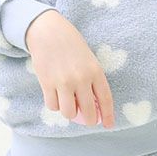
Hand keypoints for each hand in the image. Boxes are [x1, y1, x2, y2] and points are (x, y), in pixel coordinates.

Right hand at [25, 10, 115, 128]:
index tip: (109, 125)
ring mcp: (63, 82)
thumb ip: (92, 79)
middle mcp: (81, 79)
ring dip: (70, 113)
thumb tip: (94, 104)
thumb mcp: (88, 58)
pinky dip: (55, 105)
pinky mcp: (47, 83)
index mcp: (95, 71)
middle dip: (89, 120)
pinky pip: (52, 106)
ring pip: (69, 113)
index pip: (106, 99)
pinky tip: (56, 96)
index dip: (108, 115)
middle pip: (88, 112)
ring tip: (69, 104)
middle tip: (88, 119)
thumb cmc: (70, 43)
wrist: (47, 30)